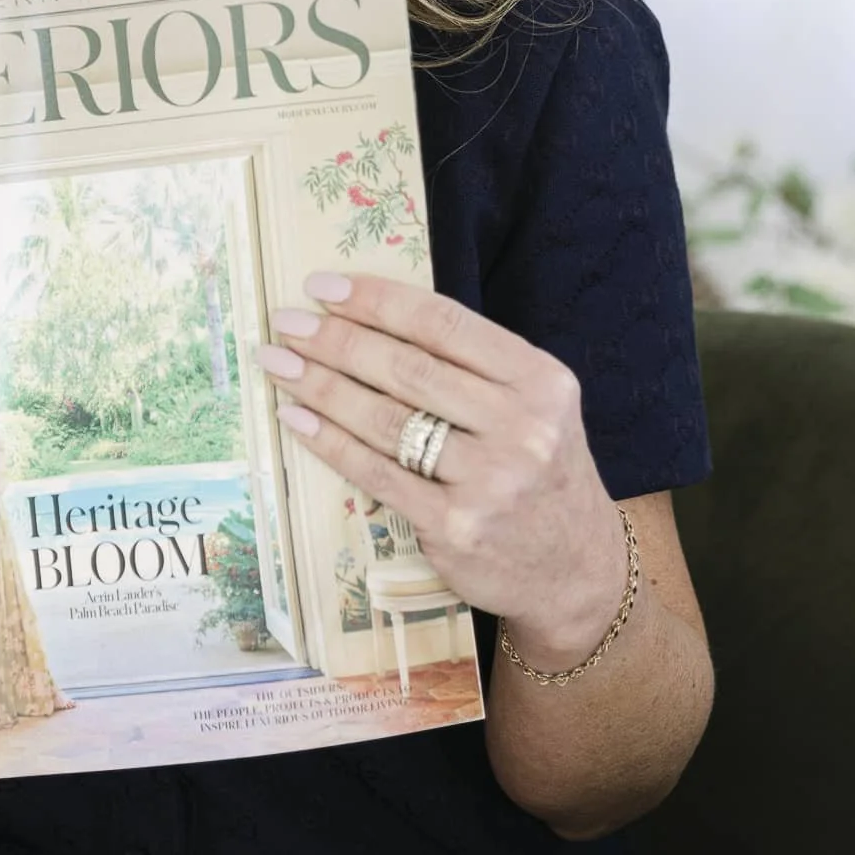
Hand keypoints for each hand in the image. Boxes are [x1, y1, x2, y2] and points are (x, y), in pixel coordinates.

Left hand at [259, 273, 625, 662]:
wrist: (577, 568)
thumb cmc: (540, 472)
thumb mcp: (535, 406)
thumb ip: (475, 367)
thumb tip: (372, 318)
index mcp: (540, 380)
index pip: (444, 325)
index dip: (377, 301)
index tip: (323, 285)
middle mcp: (520, 427)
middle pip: (408, 369)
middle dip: (336, 340)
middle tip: (286, 322)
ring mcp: (488, 481)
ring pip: (385, 420)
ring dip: (320, 387)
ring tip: (278, 363)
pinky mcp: (455, 527)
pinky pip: (376, 473)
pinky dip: (329, 442)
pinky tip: (295, 419)